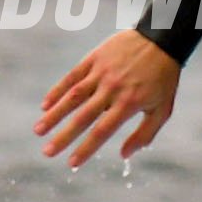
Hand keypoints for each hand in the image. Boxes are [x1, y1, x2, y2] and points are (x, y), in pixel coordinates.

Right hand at [37, 30, 179, 166]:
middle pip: (83, 117)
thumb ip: (144, 134)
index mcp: (128, 103)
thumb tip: (124, 155)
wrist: (162, 38)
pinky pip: (72, 76)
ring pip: (73, 96)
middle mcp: (112, 89)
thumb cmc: (163, 78)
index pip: (102, 131)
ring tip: (38, 130)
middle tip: (47, 152)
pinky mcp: (94, 58)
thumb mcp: (162, 109)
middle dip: (63, 136)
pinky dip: (58, 90)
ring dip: (54, 114)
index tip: (71, 163)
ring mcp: (101, 72)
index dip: (86, 148)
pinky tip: (45, 105)